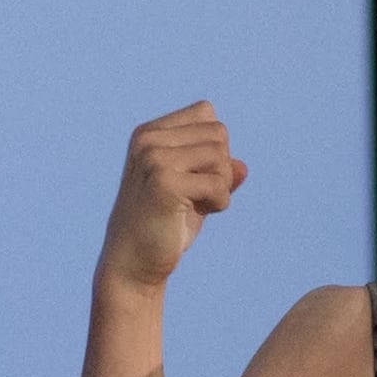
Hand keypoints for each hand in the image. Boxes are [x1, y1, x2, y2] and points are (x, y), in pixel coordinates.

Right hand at [101, 102, 246, 295]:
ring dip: (220, 186)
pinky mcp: (165, 183)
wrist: (133, 263)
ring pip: (220, 155)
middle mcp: (148, 140)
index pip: (206, 113)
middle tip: (198, 195)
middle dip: (220, 167)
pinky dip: (220, 203)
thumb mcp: (194, 194)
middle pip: (218, 133)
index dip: (214, 147)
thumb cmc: (163, 227)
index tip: (195, 175)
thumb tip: (243, 167)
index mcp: (149, 133)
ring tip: (196, 205)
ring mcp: (154, 159)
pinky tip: (200, 214)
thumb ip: (217, 174)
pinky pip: (218, 183)